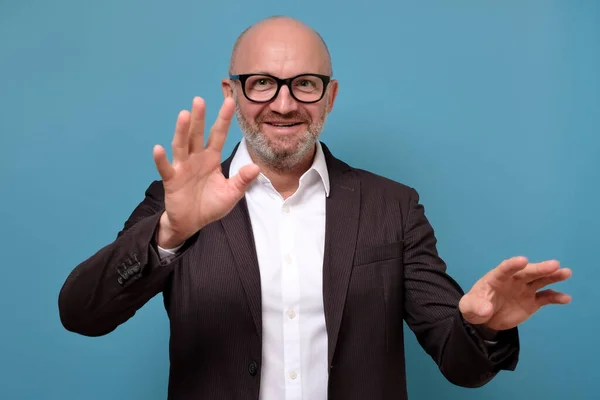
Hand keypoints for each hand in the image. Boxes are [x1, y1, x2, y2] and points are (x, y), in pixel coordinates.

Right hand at [152, 96, 259, 247]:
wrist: (192, 223)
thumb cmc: (211, 205)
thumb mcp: (231, 194)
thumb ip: (242, 180)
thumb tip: (256, 167)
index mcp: (211, 158)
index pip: (219, 135)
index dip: (223, 119)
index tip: (229, 102)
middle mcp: (196, 158)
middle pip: (197, 134)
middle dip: (199, 118)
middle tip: (200, 100)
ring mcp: (182, 167)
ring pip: (181, 146)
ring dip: (181, 131)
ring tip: (183, 115)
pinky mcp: (171, 180)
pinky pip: (166, 168)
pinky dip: (161, 159)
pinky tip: (159, 148)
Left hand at [458, 256, 571, 330]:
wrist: (484, 318)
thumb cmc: (475, 306)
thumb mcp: (469, 308)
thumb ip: (476, 307)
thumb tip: (485, 310)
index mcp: (496, 278)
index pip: (505, 269)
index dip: (513, 264)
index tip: (523, 260)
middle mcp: (513, 280)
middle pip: (527, 272)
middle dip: (540, 268)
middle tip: (554, 264)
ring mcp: (523, 289)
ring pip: (540, 280)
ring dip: (552, 276)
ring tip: (566, 272)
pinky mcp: (532, 301)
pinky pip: (545, 297)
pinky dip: (555, 297)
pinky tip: (566, 298)